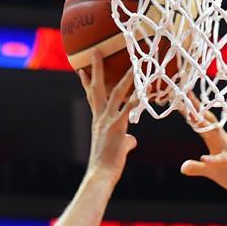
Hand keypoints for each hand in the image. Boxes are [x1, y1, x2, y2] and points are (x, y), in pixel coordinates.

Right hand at [79, 52, 137, 184]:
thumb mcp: (117, 149)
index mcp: (98, 121)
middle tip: (96, 50)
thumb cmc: (107, 165)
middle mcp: (100, 117)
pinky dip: (136, 99)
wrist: (101, 175)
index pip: (91, 97)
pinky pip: (128, 109)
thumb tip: (132, 140)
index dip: (87, 82)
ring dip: (125, 77)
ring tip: (132, 63)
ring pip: (116, 93)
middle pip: (97, 87)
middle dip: (96, 68)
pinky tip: (144, 89)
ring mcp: (108, 121)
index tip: (82, 68)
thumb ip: (125, 141)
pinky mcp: (117, 128)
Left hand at [180, 96, 226, 205]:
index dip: (190, 111)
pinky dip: (214, 159)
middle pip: (208, 121)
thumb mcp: (211, 172)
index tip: (179, 98)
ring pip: (216, 135)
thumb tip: (182, 167)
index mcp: (217, 141)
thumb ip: (197, 168)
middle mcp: (224, 141)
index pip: (202, 123)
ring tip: (191, 116)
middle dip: (197, 108)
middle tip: (184, 93)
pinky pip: (224, 161)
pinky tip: (203, 158)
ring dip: (204, 125)